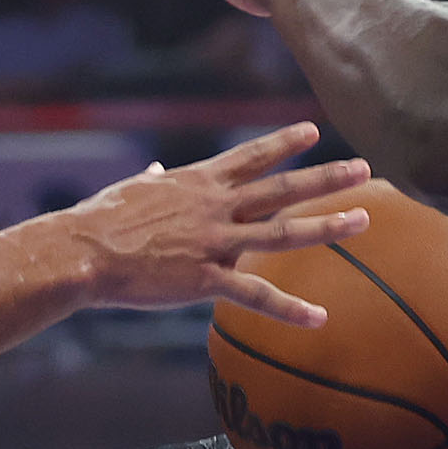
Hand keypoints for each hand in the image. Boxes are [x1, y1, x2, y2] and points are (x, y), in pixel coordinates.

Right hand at [68, 124, 367, 326]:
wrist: (83, 251)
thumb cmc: (102, 219)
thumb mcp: (133, 190)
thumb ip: (155, 180)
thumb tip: (157, 170)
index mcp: (199, 182)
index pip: (251, 156)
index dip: (284, 143)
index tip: (314, 130)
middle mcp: (215, 207)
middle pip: (282, 188)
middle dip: (326, 177)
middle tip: (365, 167)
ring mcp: (214, 242)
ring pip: (282, 233)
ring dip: (326, 227)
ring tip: (363, 220)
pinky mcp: (205, 279)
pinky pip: (255, 295)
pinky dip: (289, 308)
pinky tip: (319, 318)